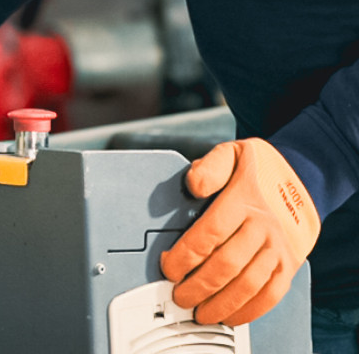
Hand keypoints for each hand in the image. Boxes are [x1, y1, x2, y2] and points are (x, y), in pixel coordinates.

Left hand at [160, 138, 319, 326]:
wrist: (302, 180)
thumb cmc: (258, 170)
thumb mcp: (231, 154)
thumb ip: (210, 167)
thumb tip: (193, 184)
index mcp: (244, 199)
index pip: (210, 233)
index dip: (186, 255)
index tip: (168, 267)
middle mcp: (263, 227)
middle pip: (227, 264)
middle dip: (198, 285)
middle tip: (179, 295)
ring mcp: (278, 249)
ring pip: (248, 285)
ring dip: (221, 303)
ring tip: (200, 312)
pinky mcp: (289, 265)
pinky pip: (271, 295)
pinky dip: (250, 310)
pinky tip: (230, 316)